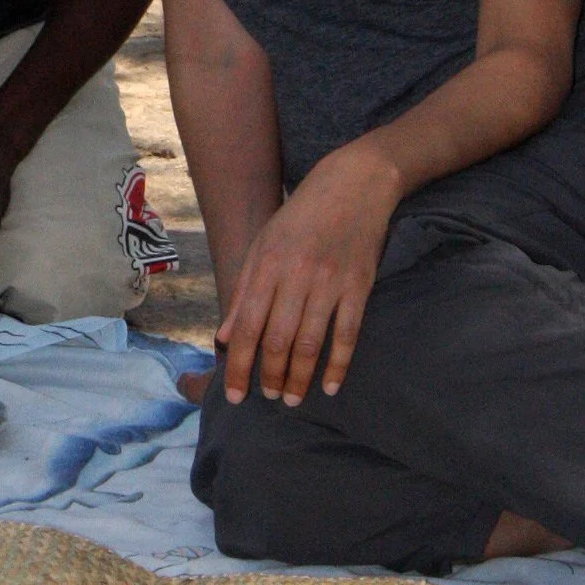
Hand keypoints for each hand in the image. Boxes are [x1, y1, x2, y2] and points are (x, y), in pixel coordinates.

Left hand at [218, 142, 400, 405]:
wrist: (353, 184)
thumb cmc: (300, 217)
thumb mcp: (262, 245)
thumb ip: (244, 292)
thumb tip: (225, 337)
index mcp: (267, 266)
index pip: (248, 327)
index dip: (239, 366)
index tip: (234, 394)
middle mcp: (296, 276)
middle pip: (278, 340)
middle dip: (270, 377)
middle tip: (267, 400)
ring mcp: (330, 282)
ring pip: (311, 342)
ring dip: (300, 377)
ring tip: (292, 400)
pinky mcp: (359, 286)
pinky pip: (348, 333)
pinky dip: (339, 363)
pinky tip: (330, 386)